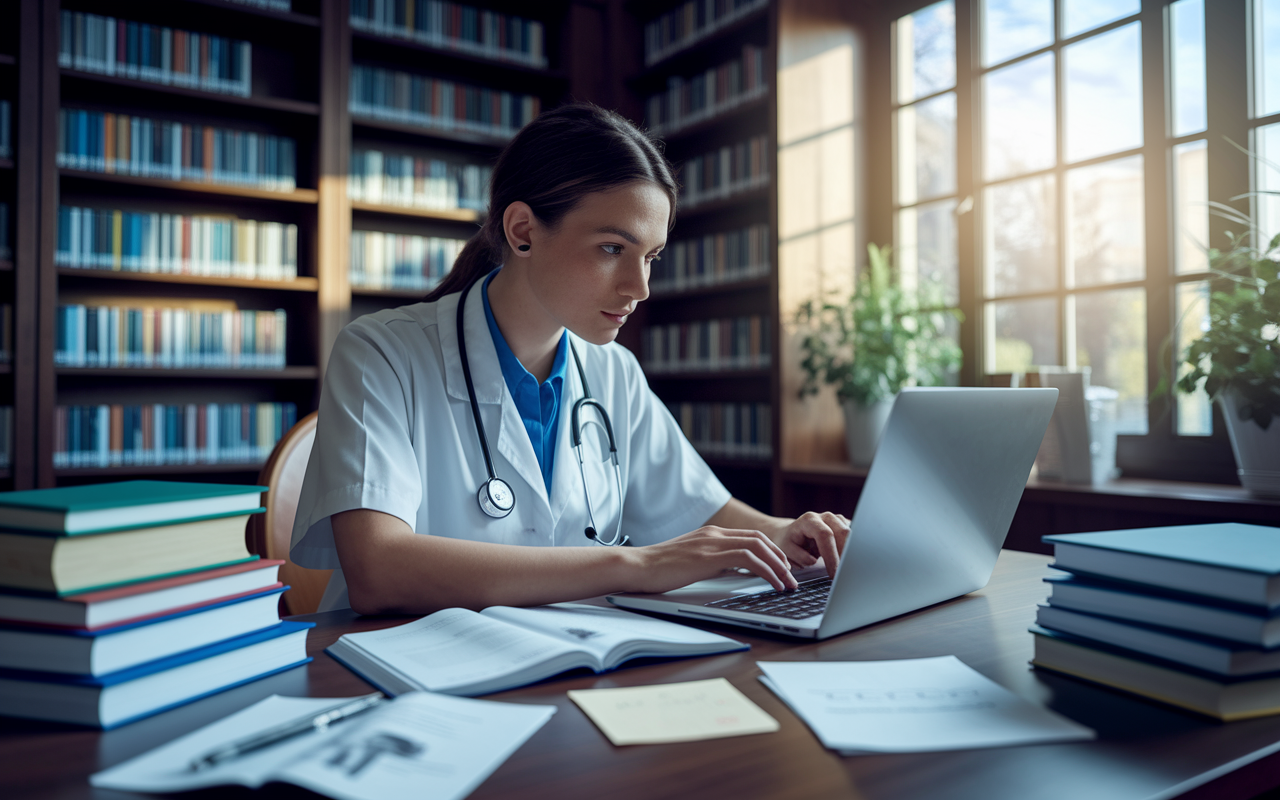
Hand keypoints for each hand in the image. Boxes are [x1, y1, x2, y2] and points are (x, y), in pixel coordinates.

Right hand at [625, 526, 799, 593]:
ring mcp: (712, 543)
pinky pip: (749, 559)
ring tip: (789, 584)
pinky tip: (774, 584)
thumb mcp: (690, 562)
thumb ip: (711, 562)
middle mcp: (714, 534)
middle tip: (792, 576)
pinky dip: (767, 571)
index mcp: (710, 534)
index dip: (771, 551)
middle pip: (760, 539)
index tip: (782, 568)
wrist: (636, 567)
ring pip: (759, 547)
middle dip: (781, 558)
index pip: (750, 536)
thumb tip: (731, 571)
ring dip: (779, 566)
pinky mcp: (709, 556)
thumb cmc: (658, 569)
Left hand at [772, 512, 849, 577]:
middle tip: (842, 575)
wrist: (791, 534)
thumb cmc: (789, 542)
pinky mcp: (845, 526)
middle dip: (844, 557)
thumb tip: (814, 560)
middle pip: (843, 534)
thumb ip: (799, 556)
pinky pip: (853, 539)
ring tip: (842, 569)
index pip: (825, 535)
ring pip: (851, 537)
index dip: (831, 555)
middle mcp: (825, 517)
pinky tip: (845, 563)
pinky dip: (851, 552)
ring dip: (848, 554)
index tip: (833, 574)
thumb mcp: (787, 550)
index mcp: (809, 520)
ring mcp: (837, 520)